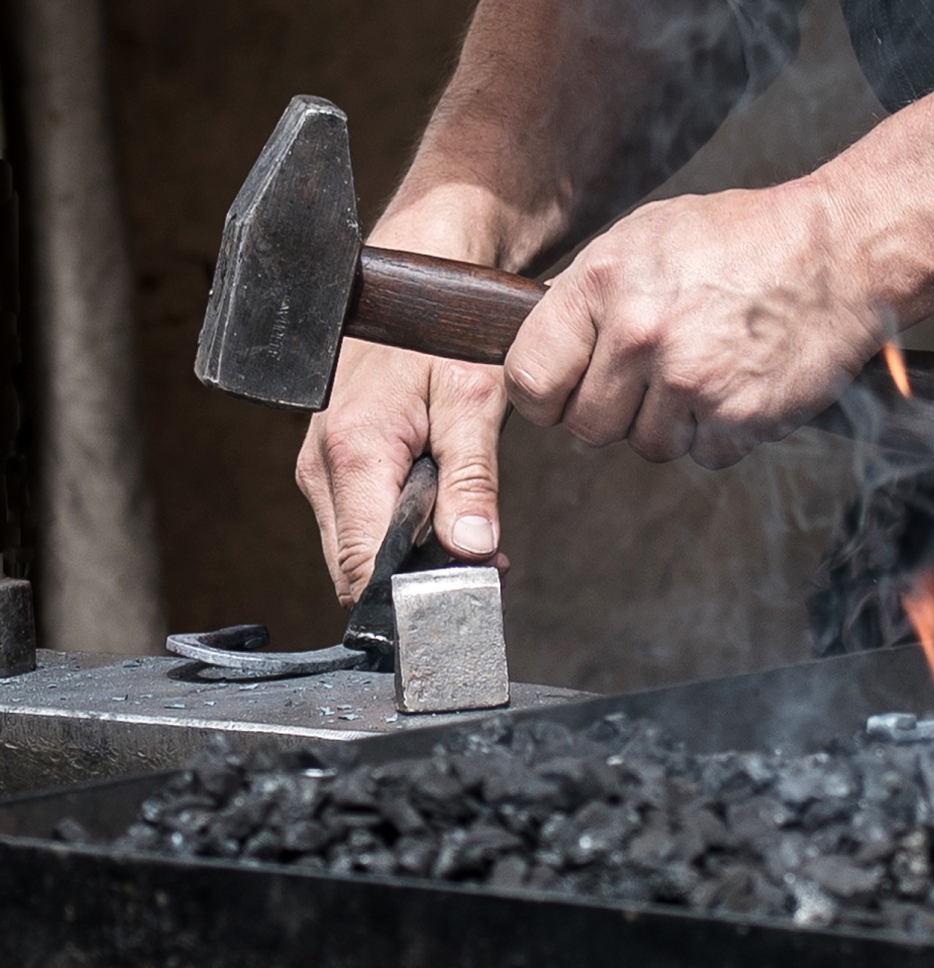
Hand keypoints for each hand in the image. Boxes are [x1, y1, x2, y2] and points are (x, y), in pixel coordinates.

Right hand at [296, 338, 506, 606]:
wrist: (412, 281)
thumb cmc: (441, 331)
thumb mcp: (474, 400)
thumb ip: (473, 479)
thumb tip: (472, 548)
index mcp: (353, 454)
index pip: (363, 567)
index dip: (413, 595)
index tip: (467, 596)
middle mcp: (323, 468)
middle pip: (358, 568)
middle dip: (420, 581)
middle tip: (486, 571)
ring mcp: (322, 470)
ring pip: (359, 550)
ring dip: (415, 559)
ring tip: (476, 541)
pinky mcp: (334, 468)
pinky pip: (361, 523)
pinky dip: (403, 534)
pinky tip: (449, 520)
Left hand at [504, 180, 881, 468]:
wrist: (839, 252)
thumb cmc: (744, 240)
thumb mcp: (647, 237)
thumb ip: (591, 294)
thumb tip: (546, 348)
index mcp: (604, 283)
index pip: (531, 378)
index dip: (543, 398)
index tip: (561, 398)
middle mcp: (640, 334)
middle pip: (586, 427)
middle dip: (612, 414)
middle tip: (647, 384)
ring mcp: (690, 380)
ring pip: (646, 446)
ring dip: (669, 425)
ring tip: (703, 374)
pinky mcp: (738, 418)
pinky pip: (703, 454)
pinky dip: (720, 433)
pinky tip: (738, 385)